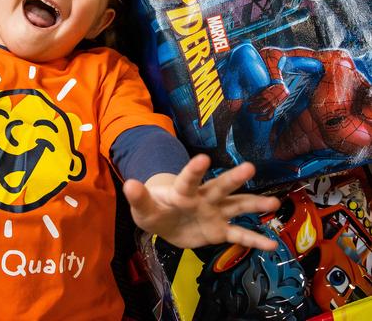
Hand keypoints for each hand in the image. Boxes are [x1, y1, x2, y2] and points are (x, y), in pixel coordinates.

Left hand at [123, 155, 279, 250]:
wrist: (165, 221)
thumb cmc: (154, 208)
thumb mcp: (143, 206)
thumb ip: (139, 197)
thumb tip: (129, 183)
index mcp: (183, 191)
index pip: (188, 179)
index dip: (194, 169)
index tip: (203, 158)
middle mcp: (204, 197)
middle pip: (219, 187)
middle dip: (233, 178)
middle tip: (250, 167)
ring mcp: (215, 212)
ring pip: (236, 206)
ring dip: (254, 204)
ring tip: (274, 202)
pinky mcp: (220, 230)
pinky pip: (239, 235)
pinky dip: (254, 240)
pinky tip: (273, 245)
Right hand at [246, 82, 288, 119]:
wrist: (282, 88)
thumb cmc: (280, 97)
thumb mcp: (278, 105)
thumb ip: (273, 110)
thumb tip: (267, 113)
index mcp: (275, 109)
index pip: (268, 117)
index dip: (261, 118)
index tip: (256, 118)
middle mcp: (271, 105)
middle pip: (260, 110)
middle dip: (253, 111)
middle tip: (248, 111)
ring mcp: (268, 99)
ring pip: (258, 105)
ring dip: (252, 106)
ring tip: (248, 106)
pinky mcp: (265, 94)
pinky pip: (257, 98)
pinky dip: (252, 99)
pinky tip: (249, 100)